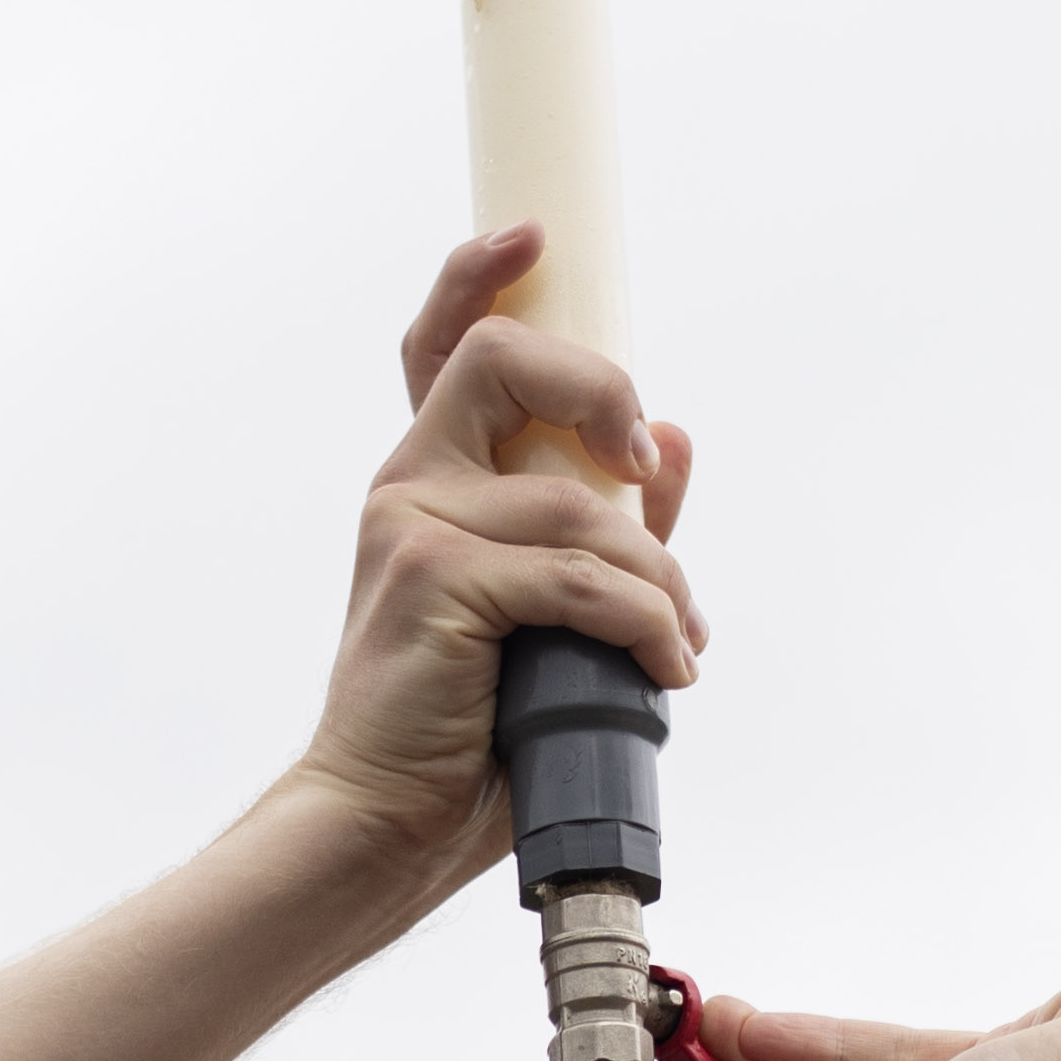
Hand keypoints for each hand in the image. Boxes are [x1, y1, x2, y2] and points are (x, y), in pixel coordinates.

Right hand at [273, 228, 705, 903]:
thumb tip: (676, 441)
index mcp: (427, 483)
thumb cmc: (464, 734)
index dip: (478, 273)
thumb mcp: (550, 616)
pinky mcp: (436, 581)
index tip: (532, 234)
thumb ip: (604, 527)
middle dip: (601, 390)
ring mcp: (414, 526)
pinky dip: (645, 625)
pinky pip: (584, 578)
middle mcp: (410, 486)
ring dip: (658, 578)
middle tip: (641, 468)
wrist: (383, 826)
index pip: (439, 346)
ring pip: (578, 504)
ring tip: (677, 647)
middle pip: (503, 359)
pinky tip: (661, 672)